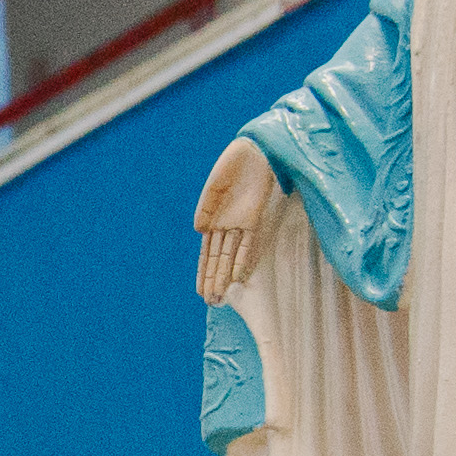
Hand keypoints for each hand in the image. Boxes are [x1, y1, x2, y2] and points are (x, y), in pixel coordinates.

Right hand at [194, 141, 281, 305]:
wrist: (254, 152)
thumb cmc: (231, 167)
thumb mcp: (214, 188)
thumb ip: (205, 209)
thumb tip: (199, 231)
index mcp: (212, 219)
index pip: (206, 253)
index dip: (203, 272)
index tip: (199, 291)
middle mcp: (226, 226)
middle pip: (218, 259)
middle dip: (214, 280)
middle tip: (210, 302)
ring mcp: (241, 225)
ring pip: (231, 256)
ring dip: (226, 276)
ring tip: (222, 296)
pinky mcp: (255, 220)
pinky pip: (248, 245)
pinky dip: (243, 260)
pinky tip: (238, 277)